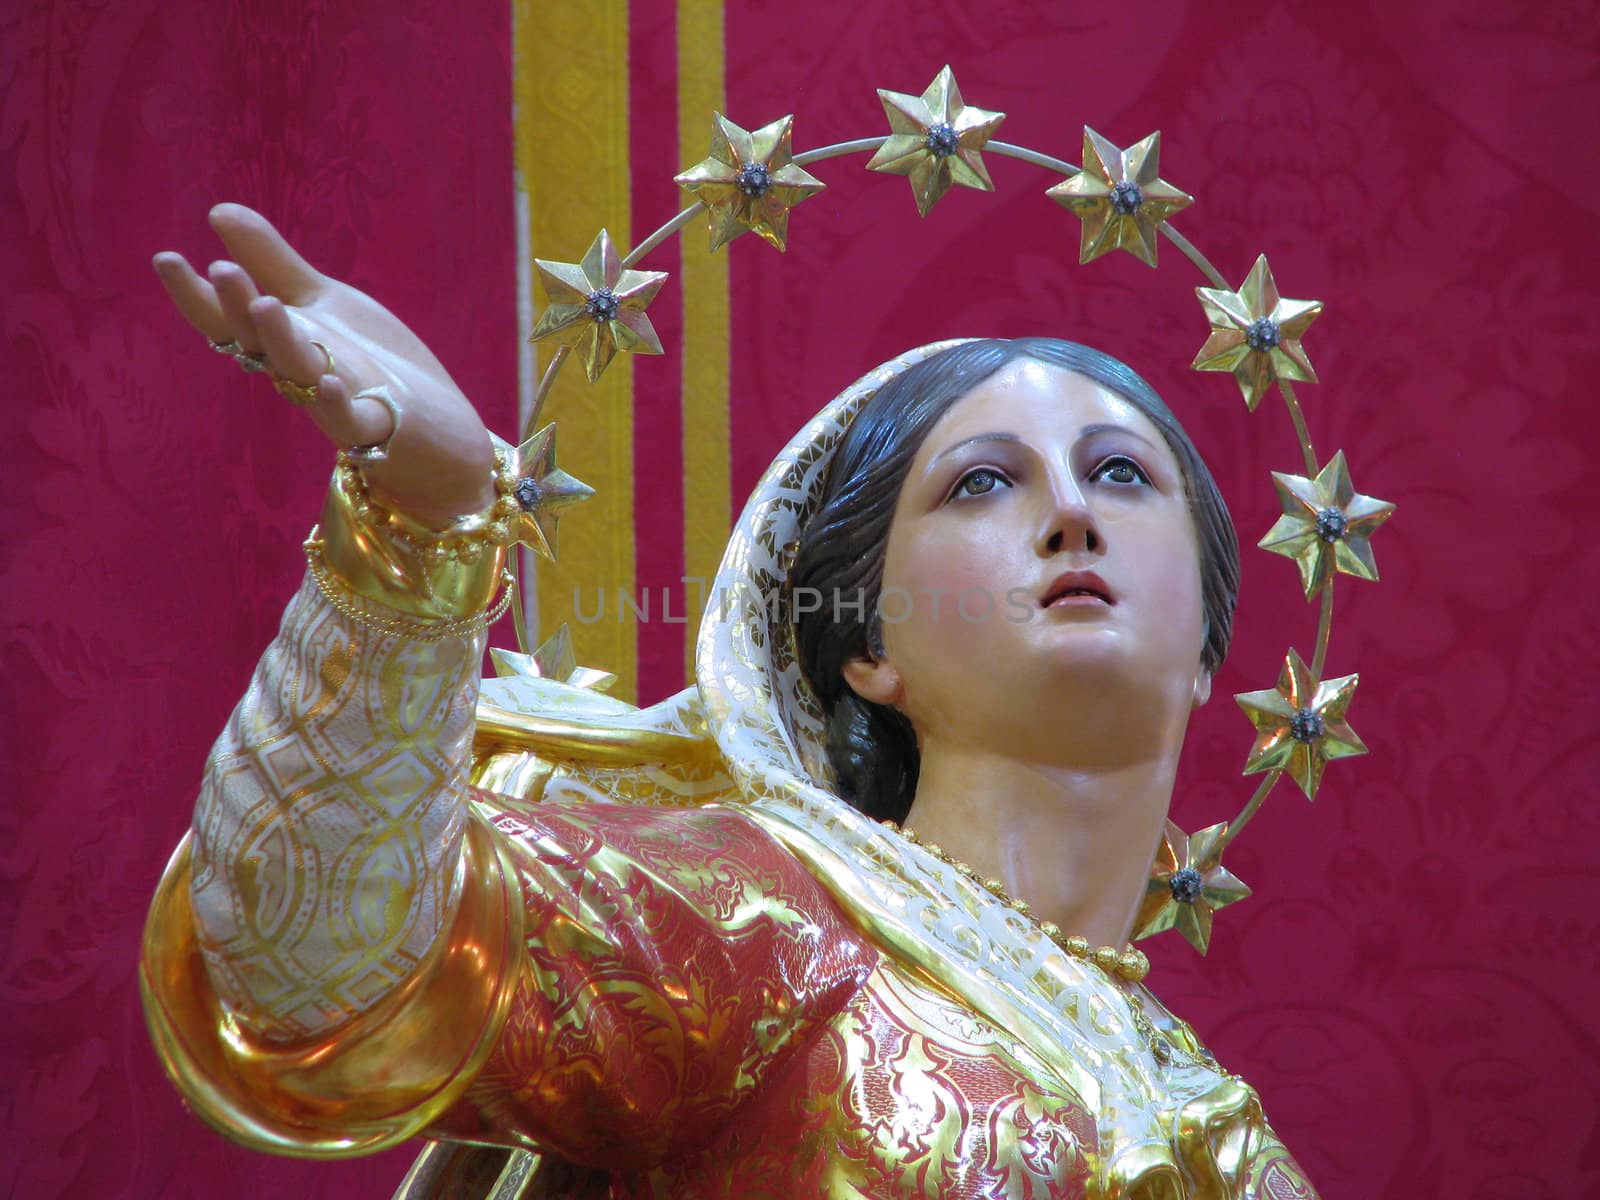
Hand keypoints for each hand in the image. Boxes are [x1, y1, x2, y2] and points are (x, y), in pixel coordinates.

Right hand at [154, 204, 496, 524]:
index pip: (229, 318)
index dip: (197, 294)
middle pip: (259, 342)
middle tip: (222, 270)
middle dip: (238, 310)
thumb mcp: (324, 304)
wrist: (433, 436)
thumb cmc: (371, 364)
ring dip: (281, 341)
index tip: (166, 258)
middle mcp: (299, 372)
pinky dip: (337, 403)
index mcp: (282, 341)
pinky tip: (329, 381)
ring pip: (298, 372)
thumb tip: (217, 211)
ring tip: (265, 303)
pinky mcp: (376, 429)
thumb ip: (273, 262)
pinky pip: (349, 420)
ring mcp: (334, 402)